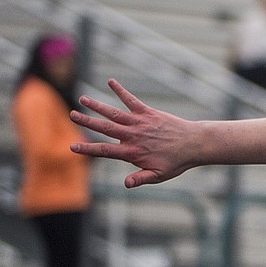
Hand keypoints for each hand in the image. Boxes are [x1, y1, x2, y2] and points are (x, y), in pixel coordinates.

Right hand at [70, 79, 198, 187]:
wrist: (194, 144)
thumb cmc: (176, 162)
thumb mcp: (158, 175)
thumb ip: (140, 179)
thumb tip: (125, 184)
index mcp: (132, 152)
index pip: (105, 150)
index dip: (88, 148)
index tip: (72, 146)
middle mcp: (133, 136)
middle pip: (105, 128)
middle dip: (87, 122)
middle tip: (71, 115)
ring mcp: (140, 123)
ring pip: (114, 113)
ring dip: (97, 105)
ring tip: (82, 98)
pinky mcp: (148, 113)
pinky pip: (131, 100)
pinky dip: (121, 91)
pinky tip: (110, 81)